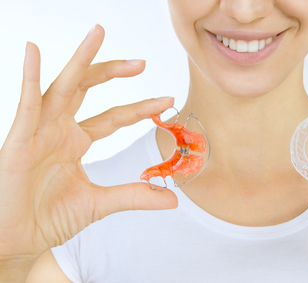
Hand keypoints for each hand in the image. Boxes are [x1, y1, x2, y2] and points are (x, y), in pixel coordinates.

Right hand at [0, 24, 176, 276]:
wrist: (17, 240)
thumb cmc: (48, 218)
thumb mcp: (100, 204)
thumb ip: (135, 196)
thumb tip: (173, 199)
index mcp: (76, 142)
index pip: (114, 117)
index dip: (140, 108)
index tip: (167, 101)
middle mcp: (59, 130)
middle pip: (87, 90)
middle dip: (113, 72)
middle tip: (142, 63)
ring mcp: (39, 131)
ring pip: (61, 87)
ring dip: (80, 60)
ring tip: (98, 33)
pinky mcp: (19, 140)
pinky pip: (26, 105)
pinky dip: (30, 78)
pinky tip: (34, 52)